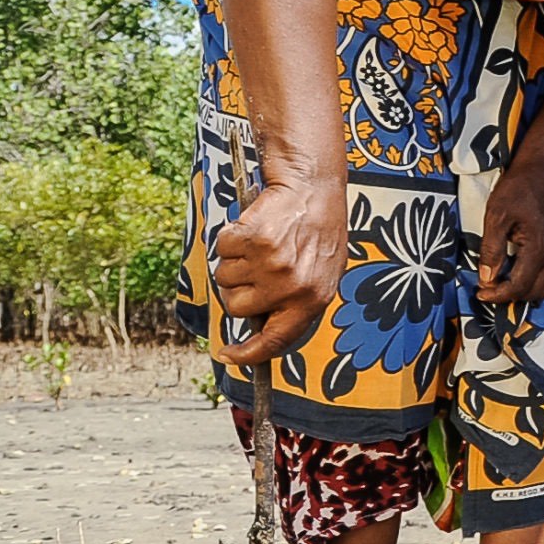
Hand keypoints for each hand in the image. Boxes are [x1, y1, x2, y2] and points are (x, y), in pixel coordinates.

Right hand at [210, 179, 345, 364]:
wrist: (313, 188)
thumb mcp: (321, 273)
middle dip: (238, 288)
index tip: (229, 356)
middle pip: (237, 307)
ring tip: (263, 243)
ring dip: (235, 261)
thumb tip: (264, 327)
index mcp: (313, 300)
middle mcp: (292, 287)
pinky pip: (221, 250)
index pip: (276, 341)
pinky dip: (230, 238)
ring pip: (225, 278)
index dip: (249, 354)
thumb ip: (296, 301)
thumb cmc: (317, 231)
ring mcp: (271, 265)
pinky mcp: (253, 241)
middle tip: (259, 264)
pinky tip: (253, 226)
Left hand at [478, 161, 543, 305]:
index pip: (518, 286)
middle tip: (489, 289)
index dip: (497, 295)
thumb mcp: (495, 217)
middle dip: (509, 296)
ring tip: (507, 286)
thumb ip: (491, 250)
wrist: (542, 172)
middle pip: (533, 291)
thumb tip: (486, 279)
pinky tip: (531, 280)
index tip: (480, 293)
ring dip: (527, 293)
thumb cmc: (517, 190)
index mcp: (538, 247)